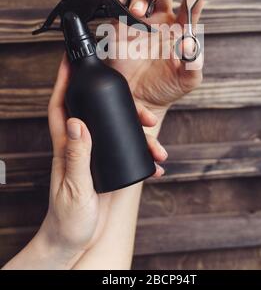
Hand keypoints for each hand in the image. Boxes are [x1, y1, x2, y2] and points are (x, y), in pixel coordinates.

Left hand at [4, 55, 167, 269]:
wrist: (76, 241)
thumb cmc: (67, 218)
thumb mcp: (74, 187)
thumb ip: (76, 157)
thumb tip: (77, 122)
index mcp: (64, 146)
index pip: (61, 106)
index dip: (64, 81)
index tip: (71, 60)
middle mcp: (80, 145)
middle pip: (98, 113)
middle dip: (124, 106)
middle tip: (148, 113)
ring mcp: (95, 155)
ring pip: (119, 131)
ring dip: (141, 134)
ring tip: (159, 148)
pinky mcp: (108, 167)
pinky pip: (128, 152)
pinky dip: (144, 154)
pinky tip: (156, 163)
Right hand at [106, 0, 204, 123]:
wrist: (142, 103)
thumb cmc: (167, 87)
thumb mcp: (188, 79)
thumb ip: (194, 62)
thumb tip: (190, 44)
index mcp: (180, 29)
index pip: (190, 5)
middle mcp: (161, 22)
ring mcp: (140, 25)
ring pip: (140, 0)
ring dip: (140, 0)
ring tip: (139, 11)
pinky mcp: (121, 31)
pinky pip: (117, 11)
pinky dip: (116, 3)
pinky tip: (118, 3)